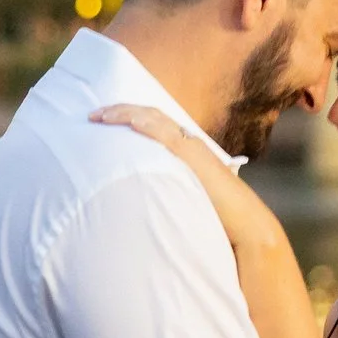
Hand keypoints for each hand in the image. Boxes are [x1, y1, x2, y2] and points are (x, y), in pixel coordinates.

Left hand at [92, 104, 286, 253]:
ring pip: (153, 119)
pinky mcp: (192, 156)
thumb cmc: (217, 219)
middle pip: (149, 116)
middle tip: (93, 115)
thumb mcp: (183, 198)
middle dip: (119, 111)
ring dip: (125, 113)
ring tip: (100, 116)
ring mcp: (190, 148)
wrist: (244, 225)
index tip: (103, 121)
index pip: (152, 124)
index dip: (127, 117)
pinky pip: (164, 133)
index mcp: (185, 151)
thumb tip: (142, 201)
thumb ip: (166, 192)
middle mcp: (187, 143)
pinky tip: (128, 121)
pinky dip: (145, 123)